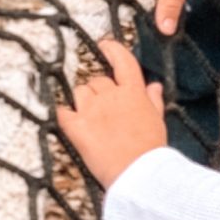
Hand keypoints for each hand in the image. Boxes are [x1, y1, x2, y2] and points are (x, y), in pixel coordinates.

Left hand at [56, 39, 165, 187]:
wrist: (138, 173)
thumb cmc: (151, 151)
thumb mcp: (157, 121)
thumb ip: (153, 101)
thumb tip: (155, 86)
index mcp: (134, 92)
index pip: (122, 61)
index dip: (112, 50)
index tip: (105, 45)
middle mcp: (111, 95)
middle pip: (97, 81)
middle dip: (98, 91)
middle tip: (103, 109)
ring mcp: (92, 110)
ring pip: (79, 92)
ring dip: (82, 101)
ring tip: (89, 118)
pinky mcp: (76, 127)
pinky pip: (62, 112)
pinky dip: (63, 114)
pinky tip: (67, 120)